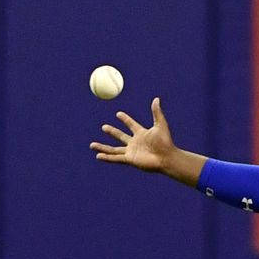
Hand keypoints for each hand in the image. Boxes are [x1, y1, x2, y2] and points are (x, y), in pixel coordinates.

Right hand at [90, 98, 206, 185]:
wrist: (167, 158)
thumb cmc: (165, 142)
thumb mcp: (160, 125)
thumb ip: (156, 112)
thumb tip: (156, 98)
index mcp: (142, 133)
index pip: (131, 124)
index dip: (125, 119)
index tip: (118, 114)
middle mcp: (135, 142)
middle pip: (120, 136)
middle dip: (112, 132)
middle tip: (103, 127)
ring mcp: (131, 151)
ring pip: (113, 149)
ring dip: (103, 147)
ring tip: (92, 145)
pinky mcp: (130, 159)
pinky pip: (115, 158)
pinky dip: (106, 157)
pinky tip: (98, 156)